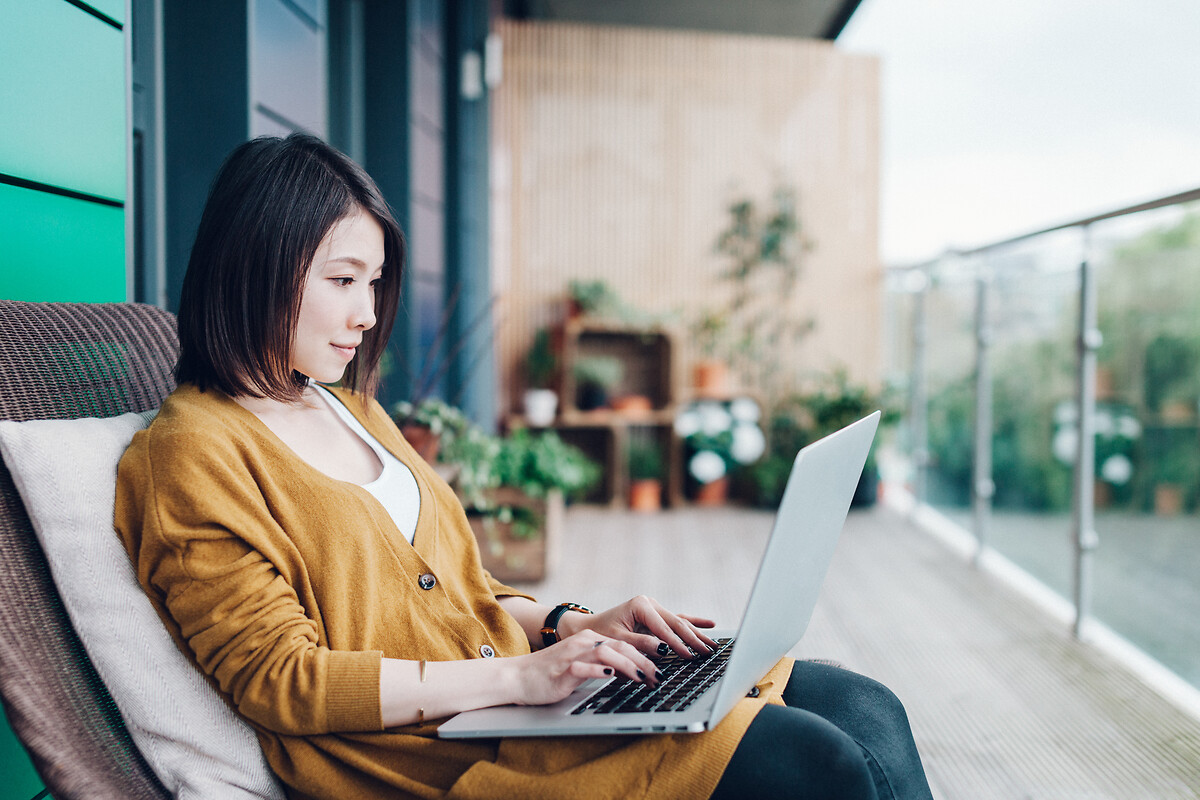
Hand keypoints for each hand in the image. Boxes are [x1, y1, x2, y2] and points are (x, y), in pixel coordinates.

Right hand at [511, 629, 659, 705]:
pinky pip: (584, 667)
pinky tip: (612, 674)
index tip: (661, 669)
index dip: (645, 656)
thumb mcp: (581, 666)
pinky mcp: (562, 669)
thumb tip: (630, 672)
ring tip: (644, 677)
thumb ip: (602, 665)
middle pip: (621, 647)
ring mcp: (573, 655)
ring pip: (607, 654)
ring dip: (629, 666)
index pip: (624, 645)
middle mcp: (583, 644)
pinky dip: (599, 670)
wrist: (517, 677)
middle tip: (660, 676)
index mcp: (590, 641)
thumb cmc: (550, 675)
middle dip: (644, 661)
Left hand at [559, 595, 717, 659]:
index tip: (690, 657)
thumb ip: (640, 644)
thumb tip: (663, 650)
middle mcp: (650, 604)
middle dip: (694, 639)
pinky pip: (678, 620)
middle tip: (708, 653)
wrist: (588, 628)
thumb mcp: (618, 640)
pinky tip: (710, 624)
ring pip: (681, 622)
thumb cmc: (600, 634)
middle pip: (677, 623)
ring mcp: (654, 609)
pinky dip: (694, 623)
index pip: (664, 628)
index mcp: (641, 606)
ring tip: (714, 644)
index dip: (678, 644)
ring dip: (698, 634)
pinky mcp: (656, 617)